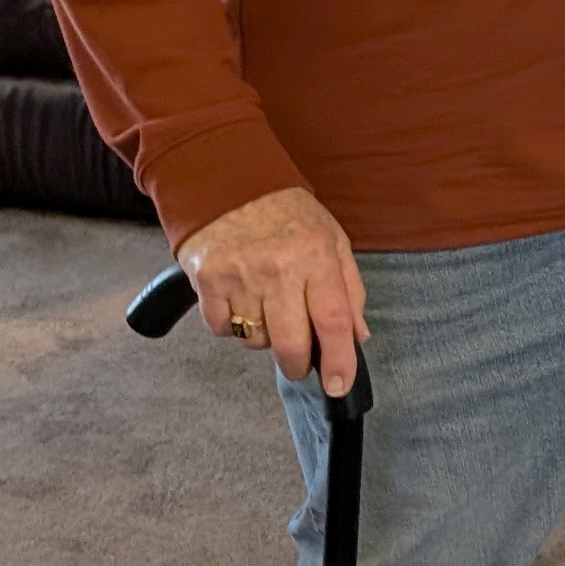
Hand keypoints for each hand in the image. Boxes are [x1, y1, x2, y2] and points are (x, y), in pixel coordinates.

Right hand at [175, 187, 369, 396]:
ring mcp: (240, 275)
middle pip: (291, 343)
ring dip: (262, 336)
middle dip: (297, 364)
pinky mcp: (206, 279)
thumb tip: (358, 336)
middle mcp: (278, 268)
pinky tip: (238, 298)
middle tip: (298, 362)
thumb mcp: (332, 239)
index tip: (338, 385)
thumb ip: (349, 289)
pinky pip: (222, 329)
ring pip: (254, 340)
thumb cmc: (286, 212)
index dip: (339, 360)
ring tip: (264, 304)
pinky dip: (231, 324)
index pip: (333, 321)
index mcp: (316, 256)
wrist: (227, 180)